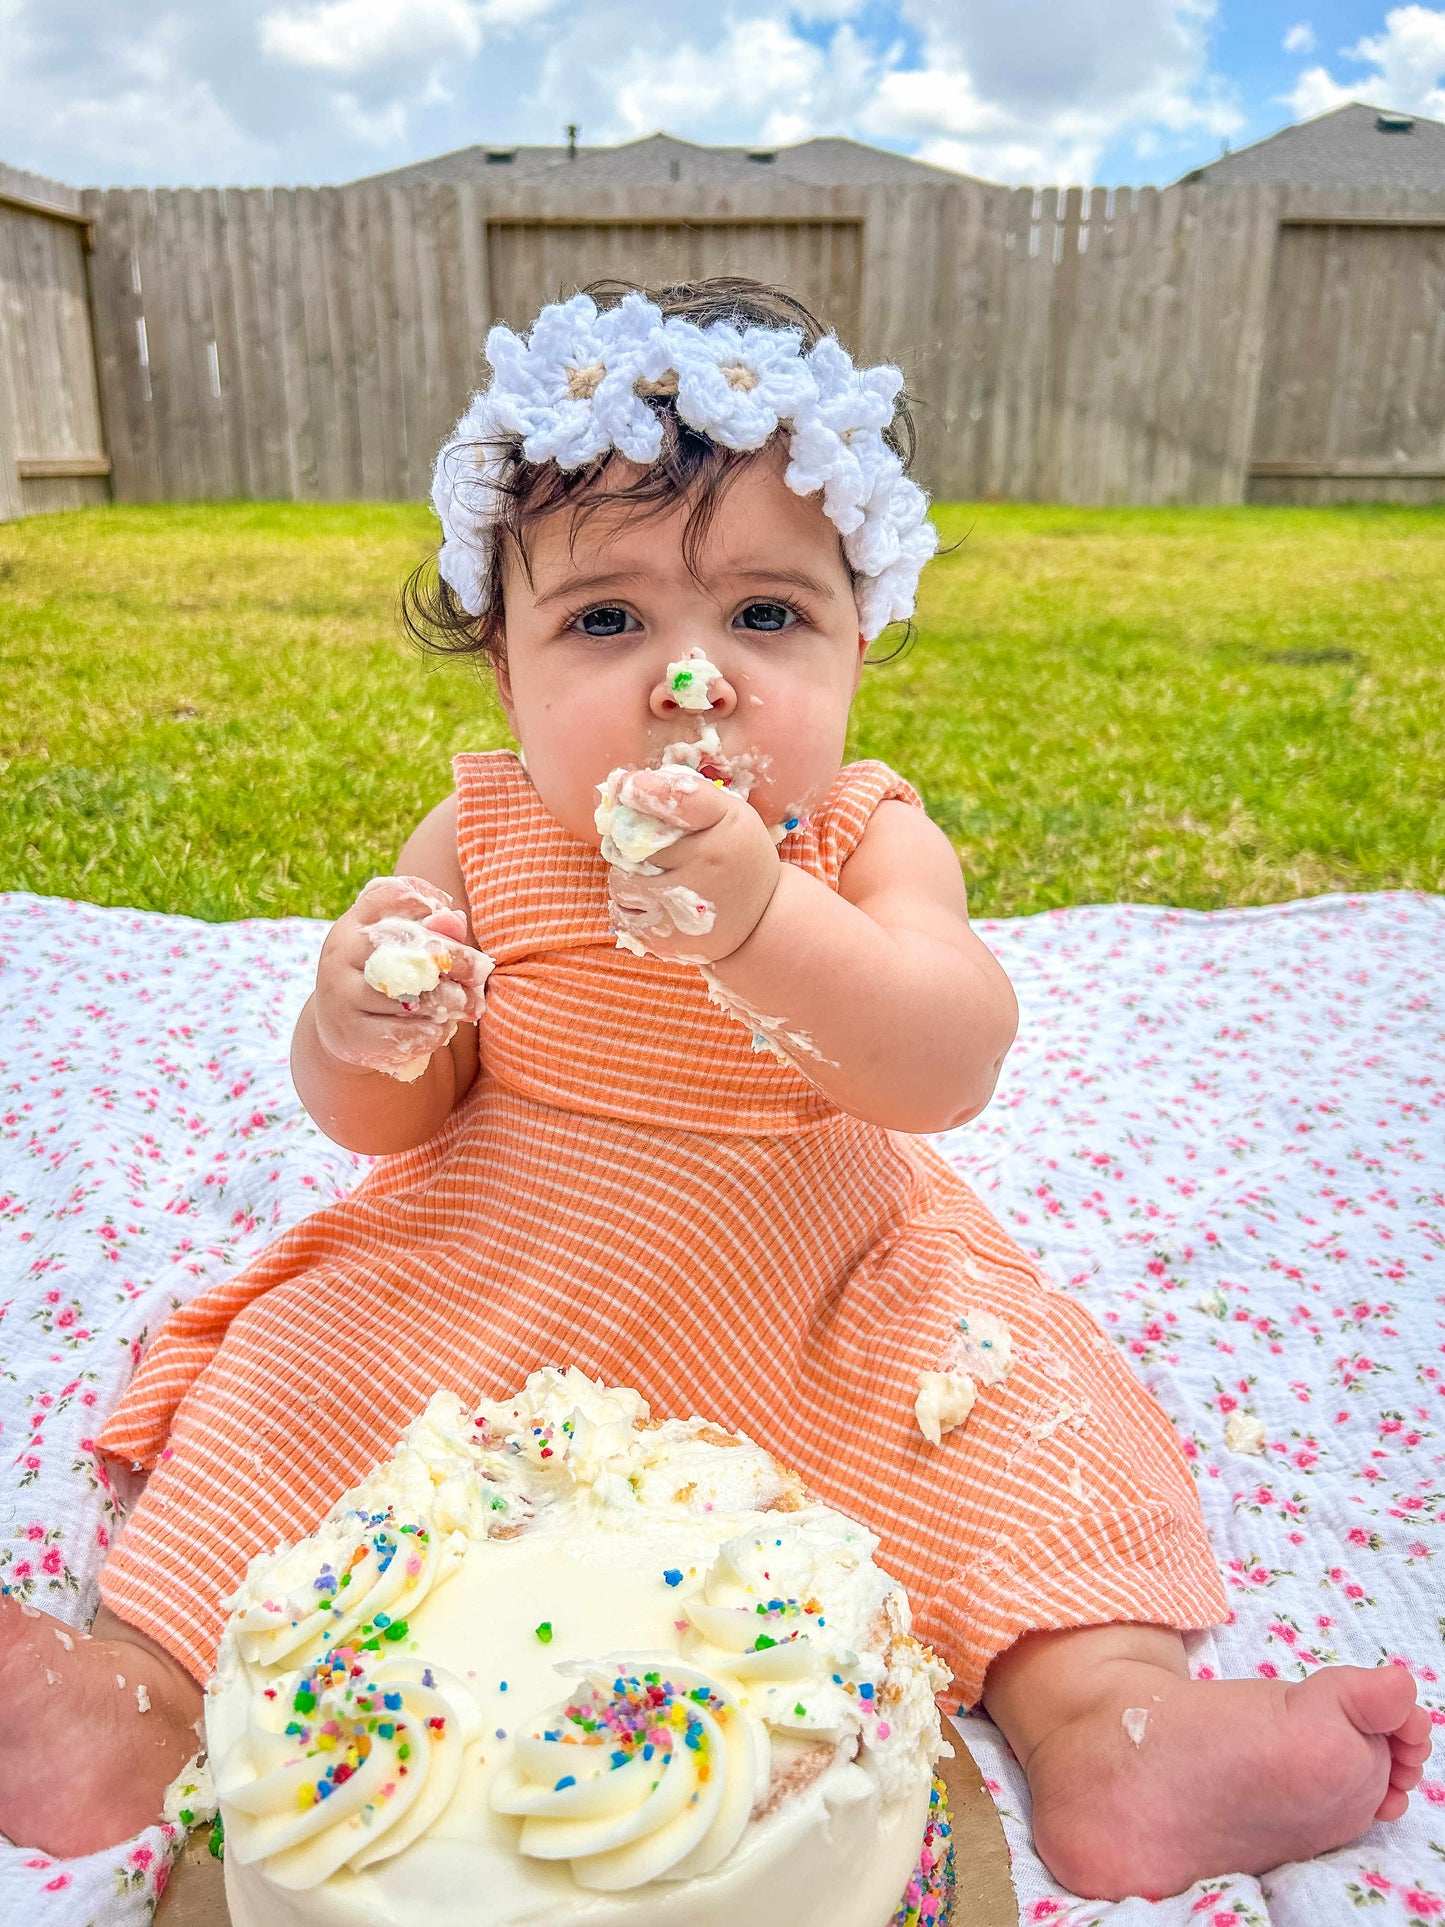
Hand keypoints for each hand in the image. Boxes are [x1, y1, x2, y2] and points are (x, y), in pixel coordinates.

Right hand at [313, 874, 492, 1078]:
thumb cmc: (386, 978)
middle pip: (408, 944)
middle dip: (456, 958)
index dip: (428, 901)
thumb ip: (433, 931)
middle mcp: (341, 953)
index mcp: (354, 923)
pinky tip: (442, 1027)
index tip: (453, 922)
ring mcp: (341, 994)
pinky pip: (405, 1032)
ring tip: (468, 1005)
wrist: (343, 1029)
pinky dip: (433, 1031)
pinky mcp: (351, 1033)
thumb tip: (455, 918)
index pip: (392, 895)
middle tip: (480, 972)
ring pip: (410, 995)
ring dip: (451, 1001)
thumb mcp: (402, 949)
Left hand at [605, 769, 780, 965]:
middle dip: (631, 840)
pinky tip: (652, 900)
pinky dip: (629, 905)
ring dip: (627, 875)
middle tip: (649, 845)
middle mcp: (701, 874)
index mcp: (722, 836)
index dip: (641, 790)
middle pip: (633, 843)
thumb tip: (628, 784)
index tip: (624, 786)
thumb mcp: (731, 815)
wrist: (762, 921)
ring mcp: (681, 913)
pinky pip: (622, 916)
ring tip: (653, 874)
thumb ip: (687, 794)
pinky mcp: (666, 943)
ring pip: (620, 881)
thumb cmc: (739, 856)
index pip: (674, 801)